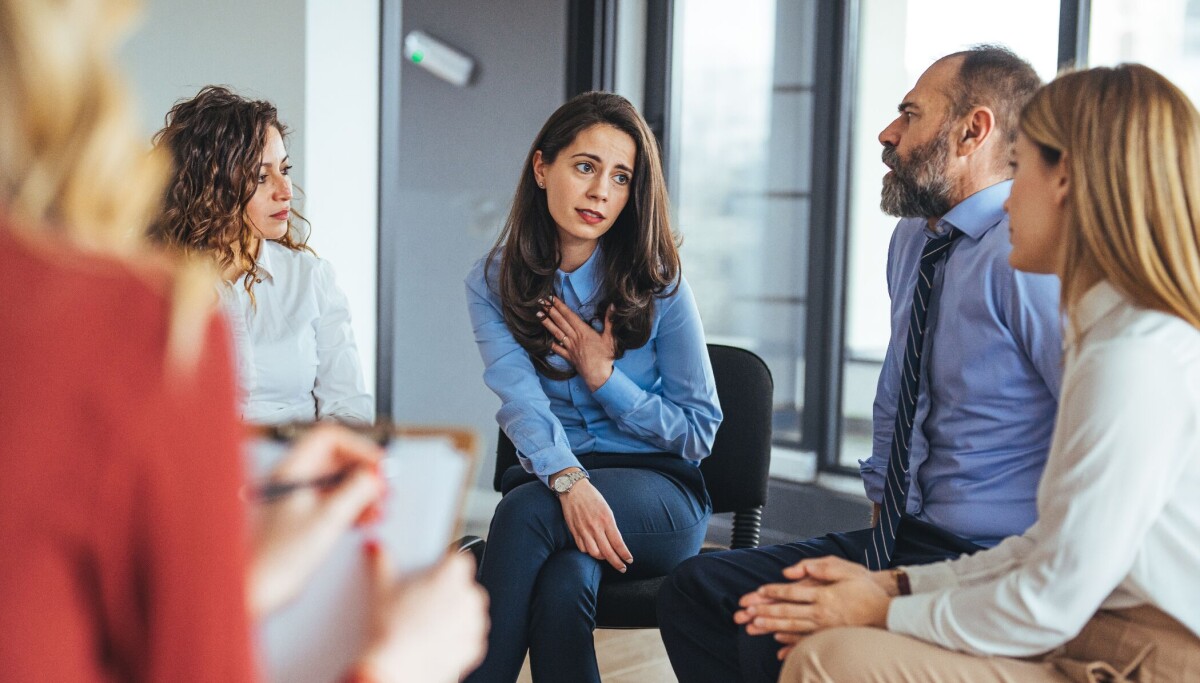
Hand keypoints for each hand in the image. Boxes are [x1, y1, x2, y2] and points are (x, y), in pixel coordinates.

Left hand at [246, 424, 385, 616]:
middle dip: (364, 471)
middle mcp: (293, 481)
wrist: (257, 590)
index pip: (329, 438)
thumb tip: (375, 475)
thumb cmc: (277, 558)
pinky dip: (353, 506)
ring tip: (378, 505)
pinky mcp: (303, 520)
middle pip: (336, 459)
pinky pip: (333, 502)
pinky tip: (365, 518)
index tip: (377, 465)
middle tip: (383, 485)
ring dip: (362, 491)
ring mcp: (297, 500)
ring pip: (337, 482)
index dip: (358, 447)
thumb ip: (357, 491)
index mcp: (292, 471)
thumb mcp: (328, 518)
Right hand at [355, 550, 488, 682]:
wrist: (396, 670)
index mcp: (453, 574)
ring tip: (424, 625)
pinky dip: (456, 638)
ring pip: (468, 612)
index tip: (430, 575)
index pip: (458, 558)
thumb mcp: (381, 590)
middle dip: (447, 593)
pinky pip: (469, 637)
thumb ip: (381, 561)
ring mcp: (475, 623)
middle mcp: (471, 596)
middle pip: (463, 586)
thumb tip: (376, 547)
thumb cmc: (391, 632)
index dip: (442, 566)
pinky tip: (432, 641)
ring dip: (454, 616)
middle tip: (421, 603)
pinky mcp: (475, 648)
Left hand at [538, 296, 615, 390]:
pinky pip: (557, 349)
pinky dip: (550, 343)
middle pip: (560, 321)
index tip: (552, 298)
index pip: (569, 315)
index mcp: (583, 331)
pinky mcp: (569, 357)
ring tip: (538, 315)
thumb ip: (610, 320)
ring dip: (547, 323)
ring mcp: (570, 347)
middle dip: (550, 310)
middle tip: (541, 302)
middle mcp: (574, 337)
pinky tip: (544, 338)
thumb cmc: (605, 356)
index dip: (560, 306)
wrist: (599, 375)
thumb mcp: (610, 337)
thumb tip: (613, 305)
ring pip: (556, 333)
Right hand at [555, 473, 632, 571]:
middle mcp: (595, 527)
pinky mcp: (574, 531)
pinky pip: (583, 548)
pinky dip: (589, 552)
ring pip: (594, 553)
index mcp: (606, 520)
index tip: (629, 560)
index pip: (618, 543)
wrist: (573, 489)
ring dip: (602, 558)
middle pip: (608, 552)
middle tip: (622, 568)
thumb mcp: (607, 509)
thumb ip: (610, 525)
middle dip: (617, 563)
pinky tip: (594, 550)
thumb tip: (616, 542)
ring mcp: (584, 530)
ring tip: (608, 558)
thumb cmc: (592, 497)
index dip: (624, 554)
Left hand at [733, 556, 891, 658]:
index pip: (792, 593)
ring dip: (772, 626)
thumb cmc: (867, 590)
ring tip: (754, 626)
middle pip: (787, 612)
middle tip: (746, 612)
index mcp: (823, 595)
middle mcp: (821, 613)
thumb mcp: (846, 570)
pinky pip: (806, 641)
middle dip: (765, 612)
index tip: (758, 591)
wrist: (888, 614)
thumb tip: (793, 571)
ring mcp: (825, 628)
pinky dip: (790, 642)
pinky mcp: (830, 637)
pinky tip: (778, 643)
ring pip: (792, 628)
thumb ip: (820, 567)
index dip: (773, 592)